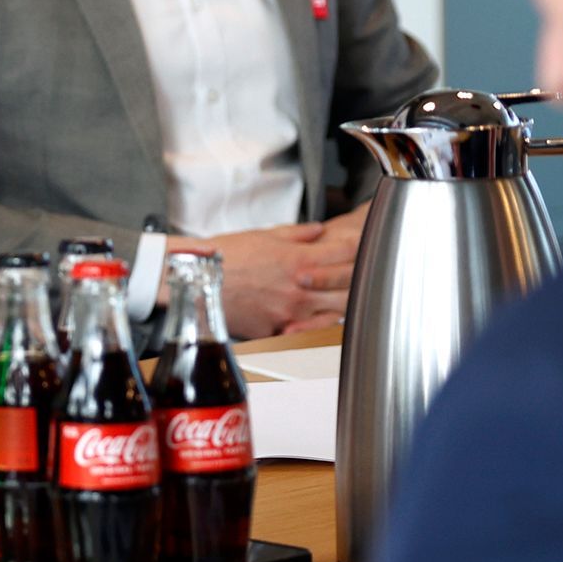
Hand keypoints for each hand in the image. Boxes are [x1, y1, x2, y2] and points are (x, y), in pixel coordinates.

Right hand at [187, 205, 366, 337]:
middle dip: (361, 277)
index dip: (360, 246)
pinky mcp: (277, 330)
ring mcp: (290, 312)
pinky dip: (320, 324)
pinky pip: (309, 330)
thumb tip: (318, 231)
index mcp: (297, 259)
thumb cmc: (224, 256)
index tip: (366, 244)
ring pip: (335, 310)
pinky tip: (323, 318)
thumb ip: (296, 234)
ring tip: (348, 296)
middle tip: (367, 272)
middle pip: (348, 285)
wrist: (195, 281)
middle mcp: (299, 287)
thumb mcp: (263, 235)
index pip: (345, 252)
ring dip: (345, 302)